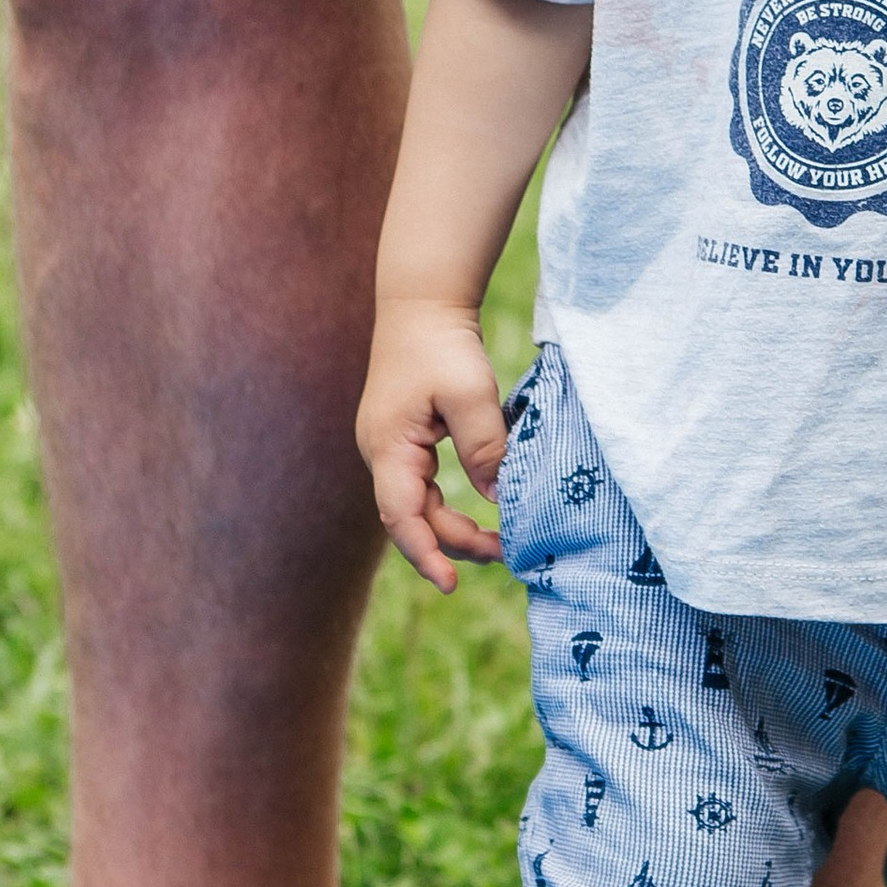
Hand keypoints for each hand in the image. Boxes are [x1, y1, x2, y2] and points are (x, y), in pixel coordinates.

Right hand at [356, 309, 513, 596]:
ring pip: (420, 505)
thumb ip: (484, 446)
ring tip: (499, 542)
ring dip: (455, 527)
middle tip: (505, 554)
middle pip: (413, 518)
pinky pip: (425, 486)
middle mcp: (381, 454)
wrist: (421, 303)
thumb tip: (499, 497)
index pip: (402, 517)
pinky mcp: (406, 440)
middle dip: (455, 543)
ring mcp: (391, 448)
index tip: (452, 583)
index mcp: (388, 447)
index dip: (426, 554)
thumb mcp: (470, 394)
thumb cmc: (441, 344)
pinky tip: (485, 507)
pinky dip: (452, 504)